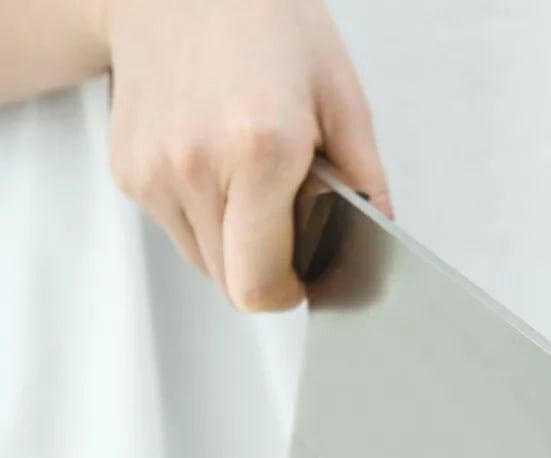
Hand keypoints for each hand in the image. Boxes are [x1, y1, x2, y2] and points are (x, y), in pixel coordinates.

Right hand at [102, 0, 388, 310]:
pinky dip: (204, 219)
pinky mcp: (128, 171)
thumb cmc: (265, 22)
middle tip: (287, 230)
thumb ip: (365, 181)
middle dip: (266, 272)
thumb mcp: (340, 96)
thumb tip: (377, 237)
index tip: (303, 279)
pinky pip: (176, 229)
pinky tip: (219, 169)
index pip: (260, 284)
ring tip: (251, 187)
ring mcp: (153, 173)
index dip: (287, 293)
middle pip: (231, 285)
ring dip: (234, 248)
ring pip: (203, 263)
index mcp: (259, 152)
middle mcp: (195, 168)